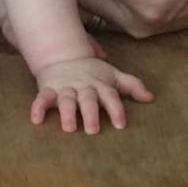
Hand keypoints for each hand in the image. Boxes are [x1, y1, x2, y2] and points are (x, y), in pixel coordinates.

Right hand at [32, 56, 152, 134]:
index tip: (121, 125)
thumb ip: (131, 85)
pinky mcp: (48, 89)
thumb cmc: (93, 73)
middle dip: (90, 113)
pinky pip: (42, 98)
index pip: (110, 96)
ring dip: (66, 112)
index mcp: (100, 84)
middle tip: (93, 130)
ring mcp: (65, 88)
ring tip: (68, 128)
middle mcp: (83, 86)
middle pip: (87, 99)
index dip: (115, 109)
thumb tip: (151, 98)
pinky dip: (38, 107)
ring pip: (66, 100)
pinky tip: (36, 120)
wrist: (63, 56)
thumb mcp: (112, 76)